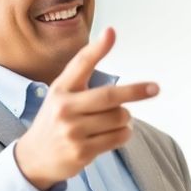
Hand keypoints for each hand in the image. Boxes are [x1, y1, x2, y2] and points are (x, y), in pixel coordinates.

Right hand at [14, 27, 158, 190]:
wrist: (35, 157)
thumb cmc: (58, 118)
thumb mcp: (63, 93)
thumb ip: (84, 69)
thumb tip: (110, 33)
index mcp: (61, 89)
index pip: (80, 64)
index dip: (97, 48)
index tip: (112, 33)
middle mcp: (64, 108)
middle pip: (110, 96)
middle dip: (136, 91)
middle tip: (155, 88)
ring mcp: (72, 131)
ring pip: (119, 118)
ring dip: (125, 118)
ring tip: (113, 121)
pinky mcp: (81, 151)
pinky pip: (118, 137)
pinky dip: (124, 134)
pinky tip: (113, 134)